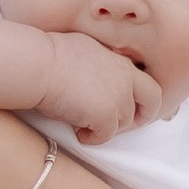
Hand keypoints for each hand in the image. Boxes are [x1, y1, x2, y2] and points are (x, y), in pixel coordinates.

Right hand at [38, 33, 161, 144]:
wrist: (37, 65)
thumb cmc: (47, 56)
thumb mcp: (84, 51)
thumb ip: (100, 64)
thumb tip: (96, 74)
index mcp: (119, 61)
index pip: (147, 81)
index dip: (145, 97)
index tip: (137, 106)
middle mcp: (125, 77)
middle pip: (152, 100)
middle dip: (144, 116)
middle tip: (125, 125)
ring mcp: (118, 96)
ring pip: (123, 122)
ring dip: (107, 126)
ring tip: (85, 124)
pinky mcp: (106, 115)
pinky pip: (105, 136)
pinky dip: (92, 137)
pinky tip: (78, 132)